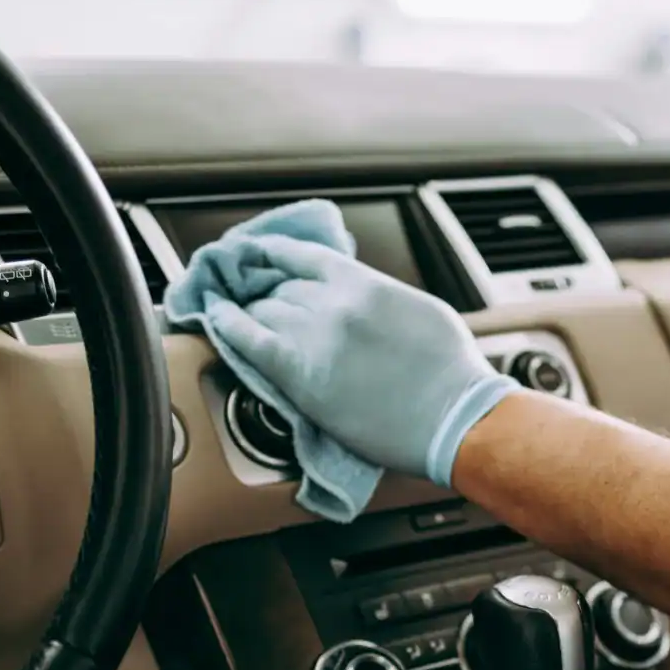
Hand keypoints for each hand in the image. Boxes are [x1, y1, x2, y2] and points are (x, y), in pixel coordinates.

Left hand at [206, 235, 518, 486]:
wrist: (454, 416)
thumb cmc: (451, 370)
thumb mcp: (419, 309)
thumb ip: (379, 296)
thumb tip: (358, 296)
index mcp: (364, 283)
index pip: (303, 256)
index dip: (274, 253)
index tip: (258, 253)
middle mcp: (333, 303)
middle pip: (279, 286)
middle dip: (267, 292)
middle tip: (257, 301)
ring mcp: (313, 337)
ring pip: (261, 310)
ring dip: (250, 311)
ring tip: (238, 314)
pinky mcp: (298, 375)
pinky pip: (246, 339)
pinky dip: (225, 324)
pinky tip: (215, 318)